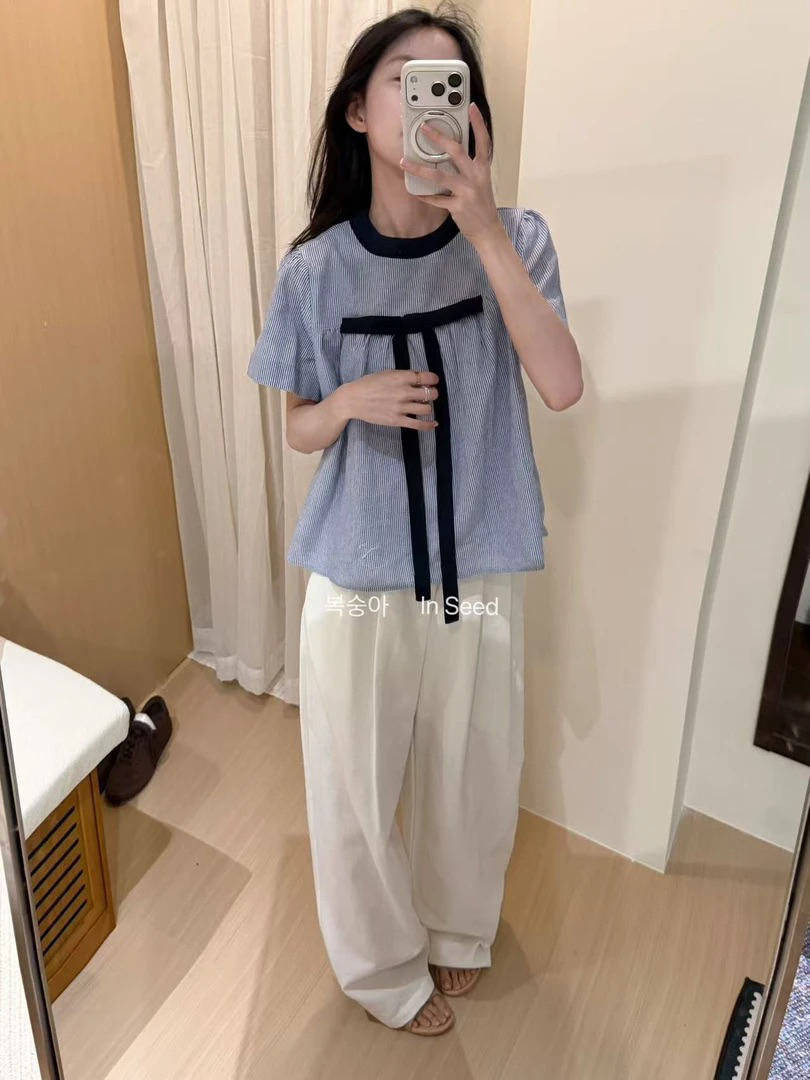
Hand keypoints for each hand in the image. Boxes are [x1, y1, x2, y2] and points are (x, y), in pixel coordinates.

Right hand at [337, 370, 439, 428]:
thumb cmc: (368, 384)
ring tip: (423, 406)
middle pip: (430, 394)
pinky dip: (428, 425)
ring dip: (428, 406)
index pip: (427, 378)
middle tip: (429, 394)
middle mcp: (404, 392)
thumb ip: (403, 376)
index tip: (433, 381)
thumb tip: (419, 379)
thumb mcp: (387, 374)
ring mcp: (401, 407)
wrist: (353, 400)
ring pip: (427, 408)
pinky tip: (434, 423)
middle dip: (432, 393)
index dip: (433, 379)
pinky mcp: (397, 420)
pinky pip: (418, 424)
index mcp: (401, 378)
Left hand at [400, 102, 501, 247]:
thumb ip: (469, 167)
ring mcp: (466, 192)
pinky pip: (436, 200)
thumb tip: (450, 153)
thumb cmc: (482, 204)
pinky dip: (424, 196)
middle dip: (439, 138)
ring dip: (419, 169)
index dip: (478, 124)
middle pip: (457, 152)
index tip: (472, 107)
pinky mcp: (457, 207)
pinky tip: (414, 192)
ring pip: (439, 176)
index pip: (483, 142)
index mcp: (483, 169)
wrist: (488, 230)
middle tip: (424, 127)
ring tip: (404, 162)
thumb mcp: (481, 182)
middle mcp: (476, 177)